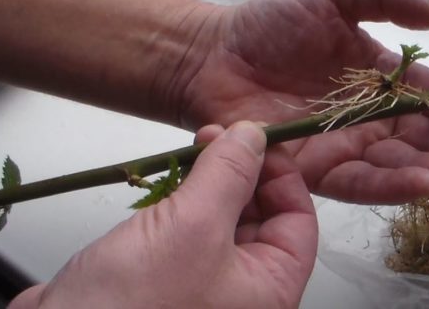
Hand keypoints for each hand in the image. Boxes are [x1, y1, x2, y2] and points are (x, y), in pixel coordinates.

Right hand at [10, 122, 316, 308]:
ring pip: (222, 218)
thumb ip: (229, 174)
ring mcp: (203, 284)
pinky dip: (182, 200)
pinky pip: (188, 230)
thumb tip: (254, 137)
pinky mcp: (166, 277)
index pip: (298, 221)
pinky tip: (168, 179)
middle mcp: (243, 291)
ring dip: (210, 180)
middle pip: (261, 216)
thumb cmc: (129, 308)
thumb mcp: (193, 227)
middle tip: (217, 136)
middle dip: (241, 171)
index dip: (282, 175)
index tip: (260, 140)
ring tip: (192, 149)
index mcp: (270, 290)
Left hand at [172, 0, 428, 203]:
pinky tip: (425, 183)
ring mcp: (344, 148)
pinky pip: (358, 182)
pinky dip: (392, 185)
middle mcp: (370, 120)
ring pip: (401, 166)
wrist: (214, 56)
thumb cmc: (271, 26)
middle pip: (425, 140)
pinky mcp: (314, 172)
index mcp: (381, 80)